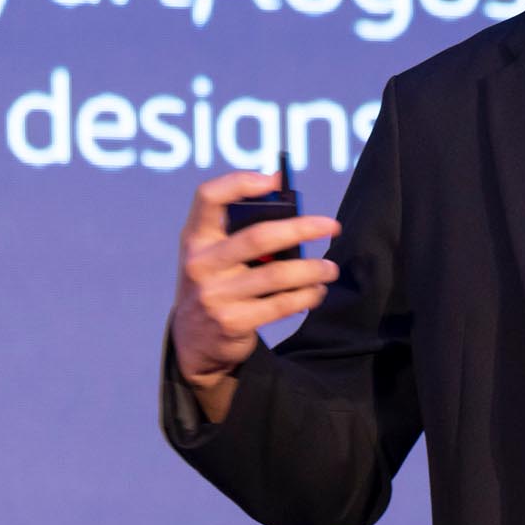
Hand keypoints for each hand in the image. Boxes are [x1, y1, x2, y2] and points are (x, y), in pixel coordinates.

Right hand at [169, 169, 342, 389]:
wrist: (193, 342)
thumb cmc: (214, 284)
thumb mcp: (214, 255)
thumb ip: (240, 228)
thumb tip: (283, 193)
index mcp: (195, 238)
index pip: (208, 197)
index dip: (239, 182)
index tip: (274, 181)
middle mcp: (200, 264)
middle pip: (258, 237)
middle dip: (301, 228)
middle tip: (332, 226)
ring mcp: (214, 295)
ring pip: (277, 274)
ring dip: (312, 269)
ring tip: (330, 268)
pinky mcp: (232, 322)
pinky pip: (280, 305)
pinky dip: (306, 296)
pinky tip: (317, 291)